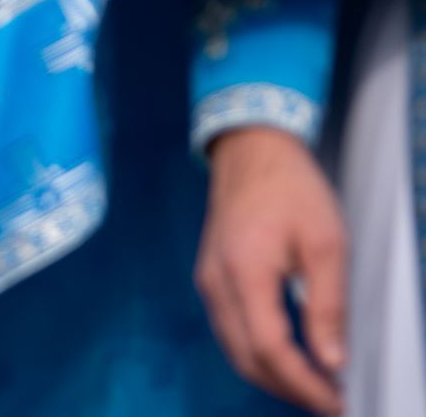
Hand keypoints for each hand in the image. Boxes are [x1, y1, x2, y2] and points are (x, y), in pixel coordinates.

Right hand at [195, 126, 346, 414]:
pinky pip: (230, 330)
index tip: (336, 400)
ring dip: (272, 375)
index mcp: (244, 272)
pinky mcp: (210, 278)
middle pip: (246, 358)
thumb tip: (331, 359)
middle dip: (288, 388)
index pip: (269, 349)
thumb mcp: (326, 243)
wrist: (251, 151)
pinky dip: (258, 353)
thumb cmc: (290, 188)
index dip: (303, 384)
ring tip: (314, 384)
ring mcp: (208, 281)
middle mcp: (216, 282)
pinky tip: (288, 355)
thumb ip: (328, 305)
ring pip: (234, 349)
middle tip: (329, 401)